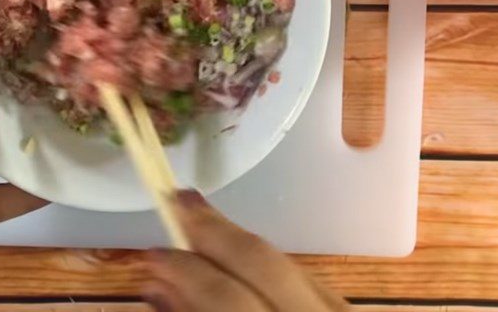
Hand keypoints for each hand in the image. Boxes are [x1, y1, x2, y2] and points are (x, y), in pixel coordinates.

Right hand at [145, 191, 347, 311]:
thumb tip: (154, 286)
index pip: (227, 298)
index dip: (186, 271)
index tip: (152, 253)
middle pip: (260, 261)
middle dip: (211, 227)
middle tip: (171, 196)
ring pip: (282, 259)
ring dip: (233, 234)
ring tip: (195, 209)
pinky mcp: (346, 310)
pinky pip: (299, 271)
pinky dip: (260, 255)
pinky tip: (234, 242)